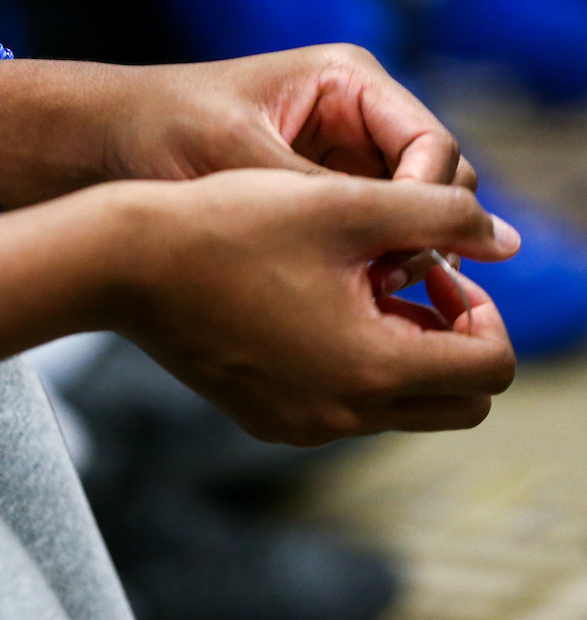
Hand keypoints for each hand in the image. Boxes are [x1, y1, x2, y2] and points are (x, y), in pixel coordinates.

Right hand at [106, 170, 518, 445]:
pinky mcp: (262, 416)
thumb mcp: (346, 205)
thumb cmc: (230, 224)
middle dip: (450, 338)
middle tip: (408, 278)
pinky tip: (306, 303)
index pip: (492, 367)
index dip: (483, 308)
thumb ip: (441, 216)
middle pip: (454, 401)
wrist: (124, 264)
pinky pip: (339, 404)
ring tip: (350, 281)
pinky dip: (349, 362)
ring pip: (396, 404)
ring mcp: (297, 423)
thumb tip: (503, 241)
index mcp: (372, 368)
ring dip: (399, 347)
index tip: (433, 264)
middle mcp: (339, 415)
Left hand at [113, 44, 478, 289]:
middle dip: (418, 235)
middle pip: (433, 185)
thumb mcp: (243, 161)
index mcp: (348, 82)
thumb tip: (424, 238)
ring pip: (402, 218)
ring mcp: (336, 160)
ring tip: (359, 299)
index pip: (434, 148)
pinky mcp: (312, 200)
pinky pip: (362, 238)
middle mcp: (354, 117)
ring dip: (392, 257)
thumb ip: (328, 195)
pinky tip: (336, 300)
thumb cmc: (160, 131)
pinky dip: (360, 267)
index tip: (394, 256)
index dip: (430, 206)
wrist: (93, 144)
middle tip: (380, 288)